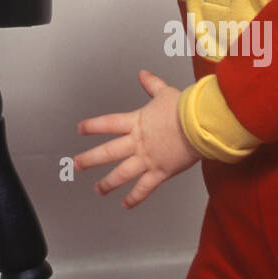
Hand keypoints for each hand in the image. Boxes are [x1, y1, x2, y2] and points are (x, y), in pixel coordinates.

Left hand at [74, 69, 201, 208]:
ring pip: (121, 174)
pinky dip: (134, 198)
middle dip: (89, 159)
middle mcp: (138, 142)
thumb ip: (152, 85)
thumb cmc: (186, 108)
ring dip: (107, 183)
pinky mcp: (161, 172)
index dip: (92, 126)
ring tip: (98, 190)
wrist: (201, 124)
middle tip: (77, 165)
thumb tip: (143, 74)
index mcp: (137, 122)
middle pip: (107, 152)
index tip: (80, 129)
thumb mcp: (165, 93)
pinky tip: (125, 204)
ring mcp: (148, 159)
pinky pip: (144, 188)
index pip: (108, 124)